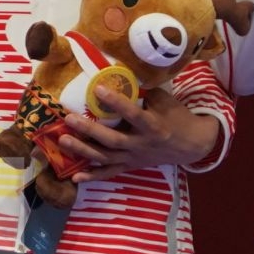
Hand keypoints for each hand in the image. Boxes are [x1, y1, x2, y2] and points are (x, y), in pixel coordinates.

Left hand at [61, 86, 220, 181]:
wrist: (191, 145)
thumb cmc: (177, 118)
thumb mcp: (165, 101)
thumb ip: (143, 92)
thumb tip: (119, 77)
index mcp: (153, 126)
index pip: (132, 113)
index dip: (115, 101)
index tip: (97, 88)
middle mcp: (141, 144)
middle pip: (112, 139)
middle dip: (89, 130)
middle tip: (69, 119)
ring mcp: (134, 158)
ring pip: (105, 157)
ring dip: (83, 150)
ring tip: (63, 140)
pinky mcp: (130, 166)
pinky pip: (109, 173)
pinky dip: (92, 176)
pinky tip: (75, 177)